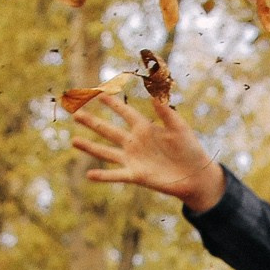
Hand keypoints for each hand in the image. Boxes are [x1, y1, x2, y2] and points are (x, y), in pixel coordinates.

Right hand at [71, 93, 226, 212]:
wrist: (196, 176)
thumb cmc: (190, 149)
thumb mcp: (179, 128)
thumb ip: (166, 113)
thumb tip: (154, 95)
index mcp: (145, 128)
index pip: (124, 112)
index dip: (112, 103)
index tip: (98, 93)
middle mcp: (134, 142)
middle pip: (108, 130)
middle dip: (92, 122)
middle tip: (75, 114)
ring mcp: (133, 159)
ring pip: (106, 152)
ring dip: (90, 147)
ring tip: (74, 141)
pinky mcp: (136, 176)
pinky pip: (116, 175)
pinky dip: (103, 176)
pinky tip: (89, 175)